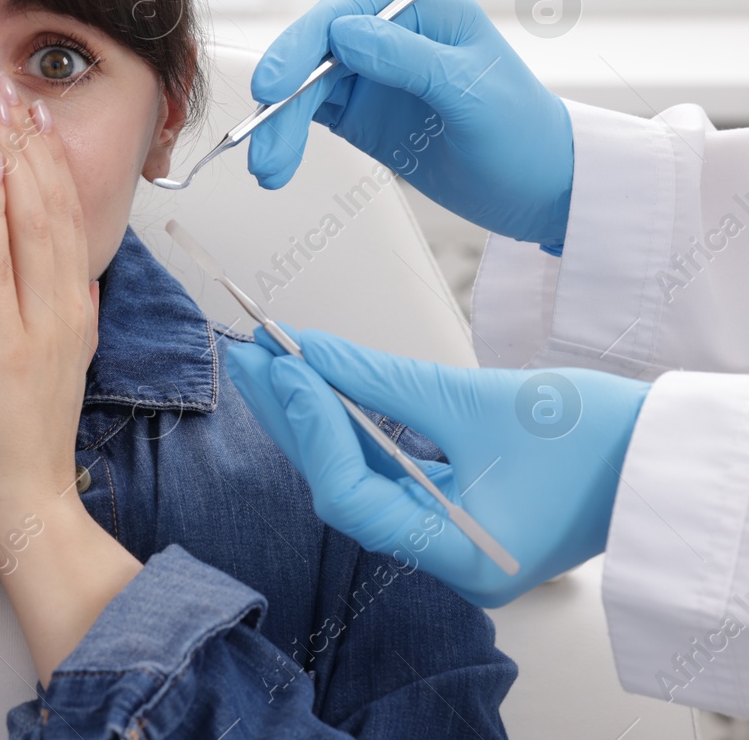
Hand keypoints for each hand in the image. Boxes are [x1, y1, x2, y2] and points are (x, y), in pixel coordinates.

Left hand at [0, 74, 139, 683]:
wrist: (25, 500)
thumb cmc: (23, 433)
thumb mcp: (55, 360)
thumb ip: (63, 312)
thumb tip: (71, 274)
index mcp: (70, 307)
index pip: (61, 217)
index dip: (47, 161)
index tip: (30, 113)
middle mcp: (62, 305)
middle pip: (48, 206)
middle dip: (27, 142)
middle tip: (9, 88)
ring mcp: (36, 323)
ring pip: (27, 222)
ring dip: (10, 157)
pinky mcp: (4, 346)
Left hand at [226, 328, 650, 606]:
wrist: (664, 455)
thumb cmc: (595, 438)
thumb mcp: (475, 400)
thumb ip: (381, 381)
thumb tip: (307, 353)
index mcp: (461, 557)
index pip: (353, 497)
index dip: (311, 428)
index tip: (284, 366)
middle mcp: (448, 562)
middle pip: (344, 489)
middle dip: (295, 418)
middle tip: (252, 354)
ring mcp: (451, 540)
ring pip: (359, 479)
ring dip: (314, 420)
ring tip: (271, 363)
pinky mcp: (456, 513)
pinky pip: (387, 475)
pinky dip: (353, 430)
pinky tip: (319, 389)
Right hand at [247, 0, 573, 248]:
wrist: (542, 189)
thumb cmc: (525, 134)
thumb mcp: (470, 92)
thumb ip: (408, 60)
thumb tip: (343, 35)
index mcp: (423, 13)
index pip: (343, 15)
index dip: (301, 46)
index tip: (274, 85)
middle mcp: (391, 37)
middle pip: (314, 55)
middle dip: (283, 100)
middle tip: (263, 146)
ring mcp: (372, 77)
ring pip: (305, 89)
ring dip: (279, 127)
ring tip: (270, 172)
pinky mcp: (360, 114)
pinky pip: (309, 116)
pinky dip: (288, 139)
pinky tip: (279, 164)